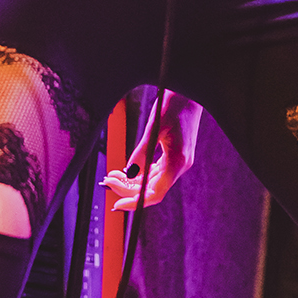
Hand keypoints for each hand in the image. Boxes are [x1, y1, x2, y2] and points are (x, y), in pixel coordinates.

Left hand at [103, 92, 201, 211]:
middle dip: (128, 188)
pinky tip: (128, 170)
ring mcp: (179, 161)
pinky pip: (156, 171)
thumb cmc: (174, 105)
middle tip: (108, 180)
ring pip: (152, 181)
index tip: (117, 204)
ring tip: (113, 175)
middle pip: (151, 189)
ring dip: (132, 181)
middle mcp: (180, 165)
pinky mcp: (176, 155)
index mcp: (177, 162)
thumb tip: (129, 173)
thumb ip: (141, 152)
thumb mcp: (154, 127)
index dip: (135, 202)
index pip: (155, 194)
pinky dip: (141, 173)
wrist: (189, 93)